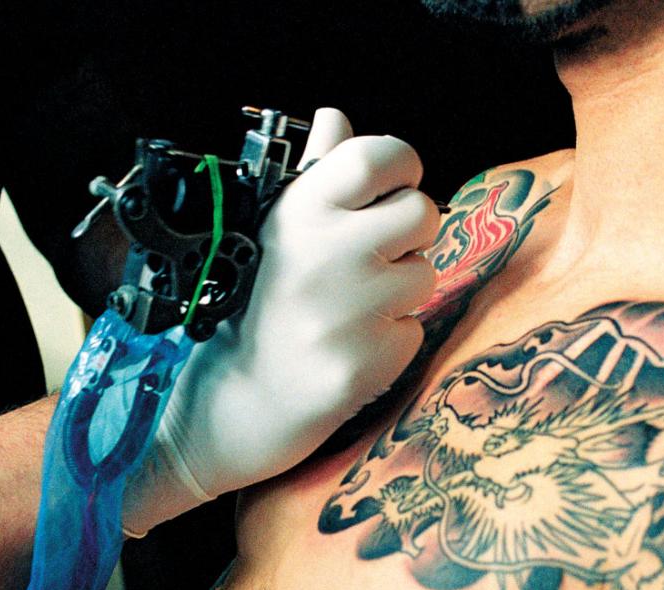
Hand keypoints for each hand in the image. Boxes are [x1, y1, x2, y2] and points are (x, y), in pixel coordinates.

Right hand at [122, 108, 437, 533]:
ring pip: (425, 273)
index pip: (380, 156)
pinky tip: (350, 344)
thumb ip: (315, 172)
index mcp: (300, 212)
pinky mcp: (370, 359)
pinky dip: (392, 338)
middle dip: (409, 234)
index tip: (394, 186)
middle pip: (423, 212)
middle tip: (373, 258)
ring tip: (351, 307)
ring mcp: (350, 310)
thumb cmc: (259, 303)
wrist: (238, 399)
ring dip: (400, 290)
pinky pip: (415, 328)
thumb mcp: (275, 229)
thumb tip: (335, 117)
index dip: (401, 166)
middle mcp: (327, 254)